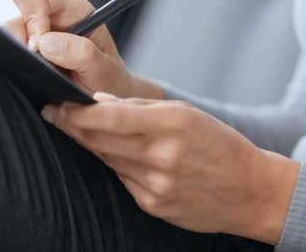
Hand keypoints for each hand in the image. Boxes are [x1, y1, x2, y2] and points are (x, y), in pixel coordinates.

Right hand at [4, 0, 162, 98]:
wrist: (108, 97)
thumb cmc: (110, 79)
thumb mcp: (105, 69)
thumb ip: (83, 54)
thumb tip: (45, 43)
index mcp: (72, 9)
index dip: (31, 18)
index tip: (37, 47)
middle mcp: (50, 17)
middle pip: (14, 12)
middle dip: (19, 39)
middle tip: (35, 63)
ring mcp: (36, 35)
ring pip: (7, 34)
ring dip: (18, 55)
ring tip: (41, 74)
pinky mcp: (26, 52)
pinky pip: (8, 52)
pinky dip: (16, 65)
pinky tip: (34, 77)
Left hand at [41, 93, 300, 244]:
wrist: (251, 191)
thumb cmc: (222, 147)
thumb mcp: (190, 115)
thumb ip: (144, 109)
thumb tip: (101, 102)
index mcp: (173, 124)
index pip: (108, 116)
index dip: (75, 111)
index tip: (56, 103)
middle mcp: (161, 155)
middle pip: (98, 139)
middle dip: (71, 125)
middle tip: (54, 113)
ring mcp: (155, 184)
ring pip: (107, 159)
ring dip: (91, 143)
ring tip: (80, 129)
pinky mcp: (152, 204)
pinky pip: (122, 179)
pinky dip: (115, 164)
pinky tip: (117, 155)